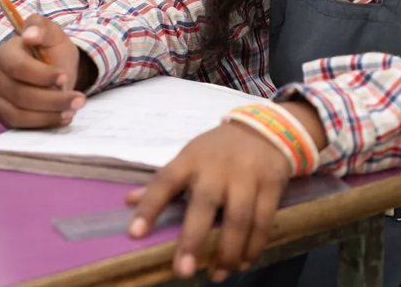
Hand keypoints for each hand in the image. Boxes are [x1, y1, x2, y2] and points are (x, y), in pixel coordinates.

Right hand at [0, 14, 85, 128]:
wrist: (55, 69)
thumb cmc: (51, 50)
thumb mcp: (53, 34)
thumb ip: (42, 28)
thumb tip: (29, 35)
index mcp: (5, 54)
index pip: (18, 67)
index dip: (41, 75)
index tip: (63, 78)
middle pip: (20, 94)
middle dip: (53, 99)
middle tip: (79, 100)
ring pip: (18, 114)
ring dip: (48, 115)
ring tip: (72, 111)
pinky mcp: (4, 115)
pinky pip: (19, 126)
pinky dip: (42, 124)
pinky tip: (61, 118)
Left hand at [126, 121, 291, 279]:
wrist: (266, 128)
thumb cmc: (218, 150)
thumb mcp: (190, 157)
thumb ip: (163, 182)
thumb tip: (128, 201)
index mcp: (191, 159)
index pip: (165, 182)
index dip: (149, 207)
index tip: (135, 234)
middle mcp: (218, 167)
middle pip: (204, 204)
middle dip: (193, 239)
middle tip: (183, 271)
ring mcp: (247, 175)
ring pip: (239, 218)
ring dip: (228, 251)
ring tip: (217, 275)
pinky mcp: (271, 184)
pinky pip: (263, 220)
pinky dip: (254, 245)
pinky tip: (244, 262)